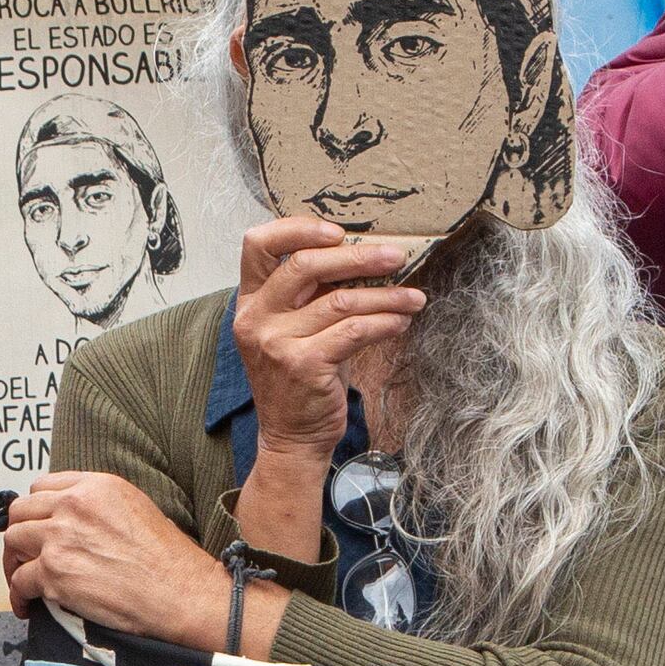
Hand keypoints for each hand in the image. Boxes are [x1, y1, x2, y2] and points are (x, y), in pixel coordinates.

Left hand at [0, 468, 240, 652]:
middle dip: (20, 534)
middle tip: (24, 554)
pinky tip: (27, 606)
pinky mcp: (54, 572)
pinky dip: (19, 596)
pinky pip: (19, 581)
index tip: (36, 526)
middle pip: (21, 511)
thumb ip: (99, 507)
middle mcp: (73, 505)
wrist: (180, 594)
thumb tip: (75, 522)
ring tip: (23, 580)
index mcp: (95, 487)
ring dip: (14, 563)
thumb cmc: (169, 560)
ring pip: (13, 542)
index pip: (43, 486)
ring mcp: (60, 538)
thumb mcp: (137, 509)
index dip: (36, 509)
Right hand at [230, 217, 420, 465]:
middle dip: (358, 256)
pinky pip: (354, 331)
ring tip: (413, 297)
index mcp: (250, 302)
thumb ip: (313, 294)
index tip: (338, 233)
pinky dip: (384, 322)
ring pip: (340, 300)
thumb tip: (363, 255)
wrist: (292, 437)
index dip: (298, 228)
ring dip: (386, 295)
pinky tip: (401, 321)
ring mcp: (277, 343)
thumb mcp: (296, 329)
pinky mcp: (304, 365)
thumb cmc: (302, 378)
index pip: (258, 244)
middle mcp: (257, 319)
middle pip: (305, 264)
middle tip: (396, 256)